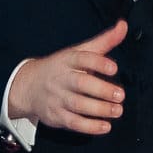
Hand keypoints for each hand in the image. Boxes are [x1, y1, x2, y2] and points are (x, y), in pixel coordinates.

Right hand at [7, 20, 127, 134]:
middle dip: (101, 90)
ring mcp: (58, 98)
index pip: (82, 58)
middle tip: (120, 95)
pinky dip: (89, 126)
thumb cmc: (62, 68)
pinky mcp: (56, 115)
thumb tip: (123, 26)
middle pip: (81, 83)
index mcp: (68, 60)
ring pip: (78, 104)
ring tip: (117, 110)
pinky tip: (105, 126)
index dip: (98, 63)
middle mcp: (62, 78)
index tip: (114, 68)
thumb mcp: (81, 51)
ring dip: (99, 109)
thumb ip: (104, 41)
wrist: (29, 86)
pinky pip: (73, 122)